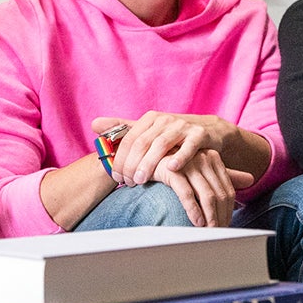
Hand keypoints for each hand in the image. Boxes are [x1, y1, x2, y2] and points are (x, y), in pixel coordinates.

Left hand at [92, 112, 233, 187]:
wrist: (208, 131)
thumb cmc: (173, 135)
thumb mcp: (148, 130)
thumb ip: (122, 128)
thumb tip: (93, 124)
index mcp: (149, 119)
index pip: (129, 139)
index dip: (120, 158)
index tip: (116, 178)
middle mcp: (165, 120)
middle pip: (142, 143)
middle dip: (132, 164)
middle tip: (127, 183)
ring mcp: (183, 127)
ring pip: (161, 145)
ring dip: (150, 163)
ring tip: (141, 180)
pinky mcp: (200, 135)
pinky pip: (189, 147)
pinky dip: (180, 157)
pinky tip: (171, 169)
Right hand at [155, 146, 252, 227]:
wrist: (147, 157)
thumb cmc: (177, 164)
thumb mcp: (203, 169)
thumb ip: (226, 175)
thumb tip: (251, 179)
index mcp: (213, 158)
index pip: (228, 190)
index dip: (229, 211)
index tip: (226, 226)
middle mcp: (203, 159)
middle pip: (220, 194)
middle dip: (221, 217)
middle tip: (219, 234)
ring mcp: (188, 164)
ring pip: (207, 195)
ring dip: (210, 217)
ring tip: (210, 232)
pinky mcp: (172, 171)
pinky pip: (187, 194)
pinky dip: (194, 210)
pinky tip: (197, 223)